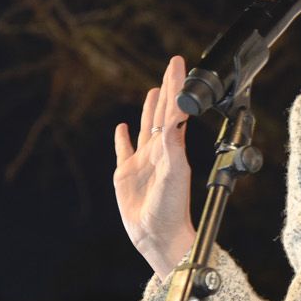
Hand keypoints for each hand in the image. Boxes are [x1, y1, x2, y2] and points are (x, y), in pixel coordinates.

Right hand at [113, 56, 197, 278]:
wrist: (158, 236)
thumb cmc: (170, 209)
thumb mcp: (173, 175)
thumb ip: (171, 148)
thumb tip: (172, 121)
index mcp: (173, 148)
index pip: (174, 109)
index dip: (176, 86)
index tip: (179, 64)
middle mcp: (160, 151)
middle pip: (163, 113)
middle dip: (167, 89)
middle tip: (171, 66)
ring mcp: (143, 162)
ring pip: (146, 128)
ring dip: (149, 109)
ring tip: (153, 90)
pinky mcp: (126, 175)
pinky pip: (124, 151)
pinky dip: (123, 139)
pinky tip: (122, 128)